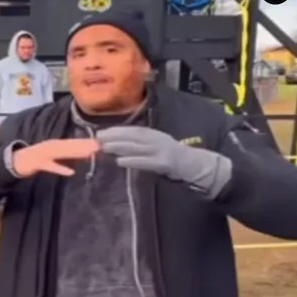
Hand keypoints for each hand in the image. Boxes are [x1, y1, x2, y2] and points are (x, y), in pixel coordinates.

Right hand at [10, 138, 100, 176]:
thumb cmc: (37, 158)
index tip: (100, 142)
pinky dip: (60, 168)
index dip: (86, 142)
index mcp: (55, 143)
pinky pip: (51, 166)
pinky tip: (71, 172)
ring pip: (62, 153)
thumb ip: (67, 155)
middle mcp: (51, 146)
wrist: (16, 161)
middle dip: (84, 146)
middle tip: (99, 147)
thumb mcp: (53, 155)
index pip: (73, 142)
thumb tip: (84, 155)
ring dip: (75, 153)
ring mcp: (44, 154)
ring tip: (89, 154)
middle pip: (70, 146)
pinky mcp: (38, 163)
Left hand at [96, 126, 229, 194]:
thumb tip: (117, 147)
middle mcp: (159, 139)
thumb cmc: (174, 159)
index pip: (134, 131)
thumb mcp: (157, 148)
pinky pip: (146, 162)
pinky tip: (120, 161)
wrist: (198, 166)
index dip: (118, 130)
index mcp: (156, 135)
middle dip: (116, 136)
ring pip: (138, 147)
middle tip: (98, 138)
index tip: (102, 131)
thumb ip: (141, 147)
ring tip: (105, 147)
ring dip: (120, 146)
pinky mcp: (165, 163)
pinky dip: (133, 160)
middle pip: (134, 136)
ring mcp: (163, 151)